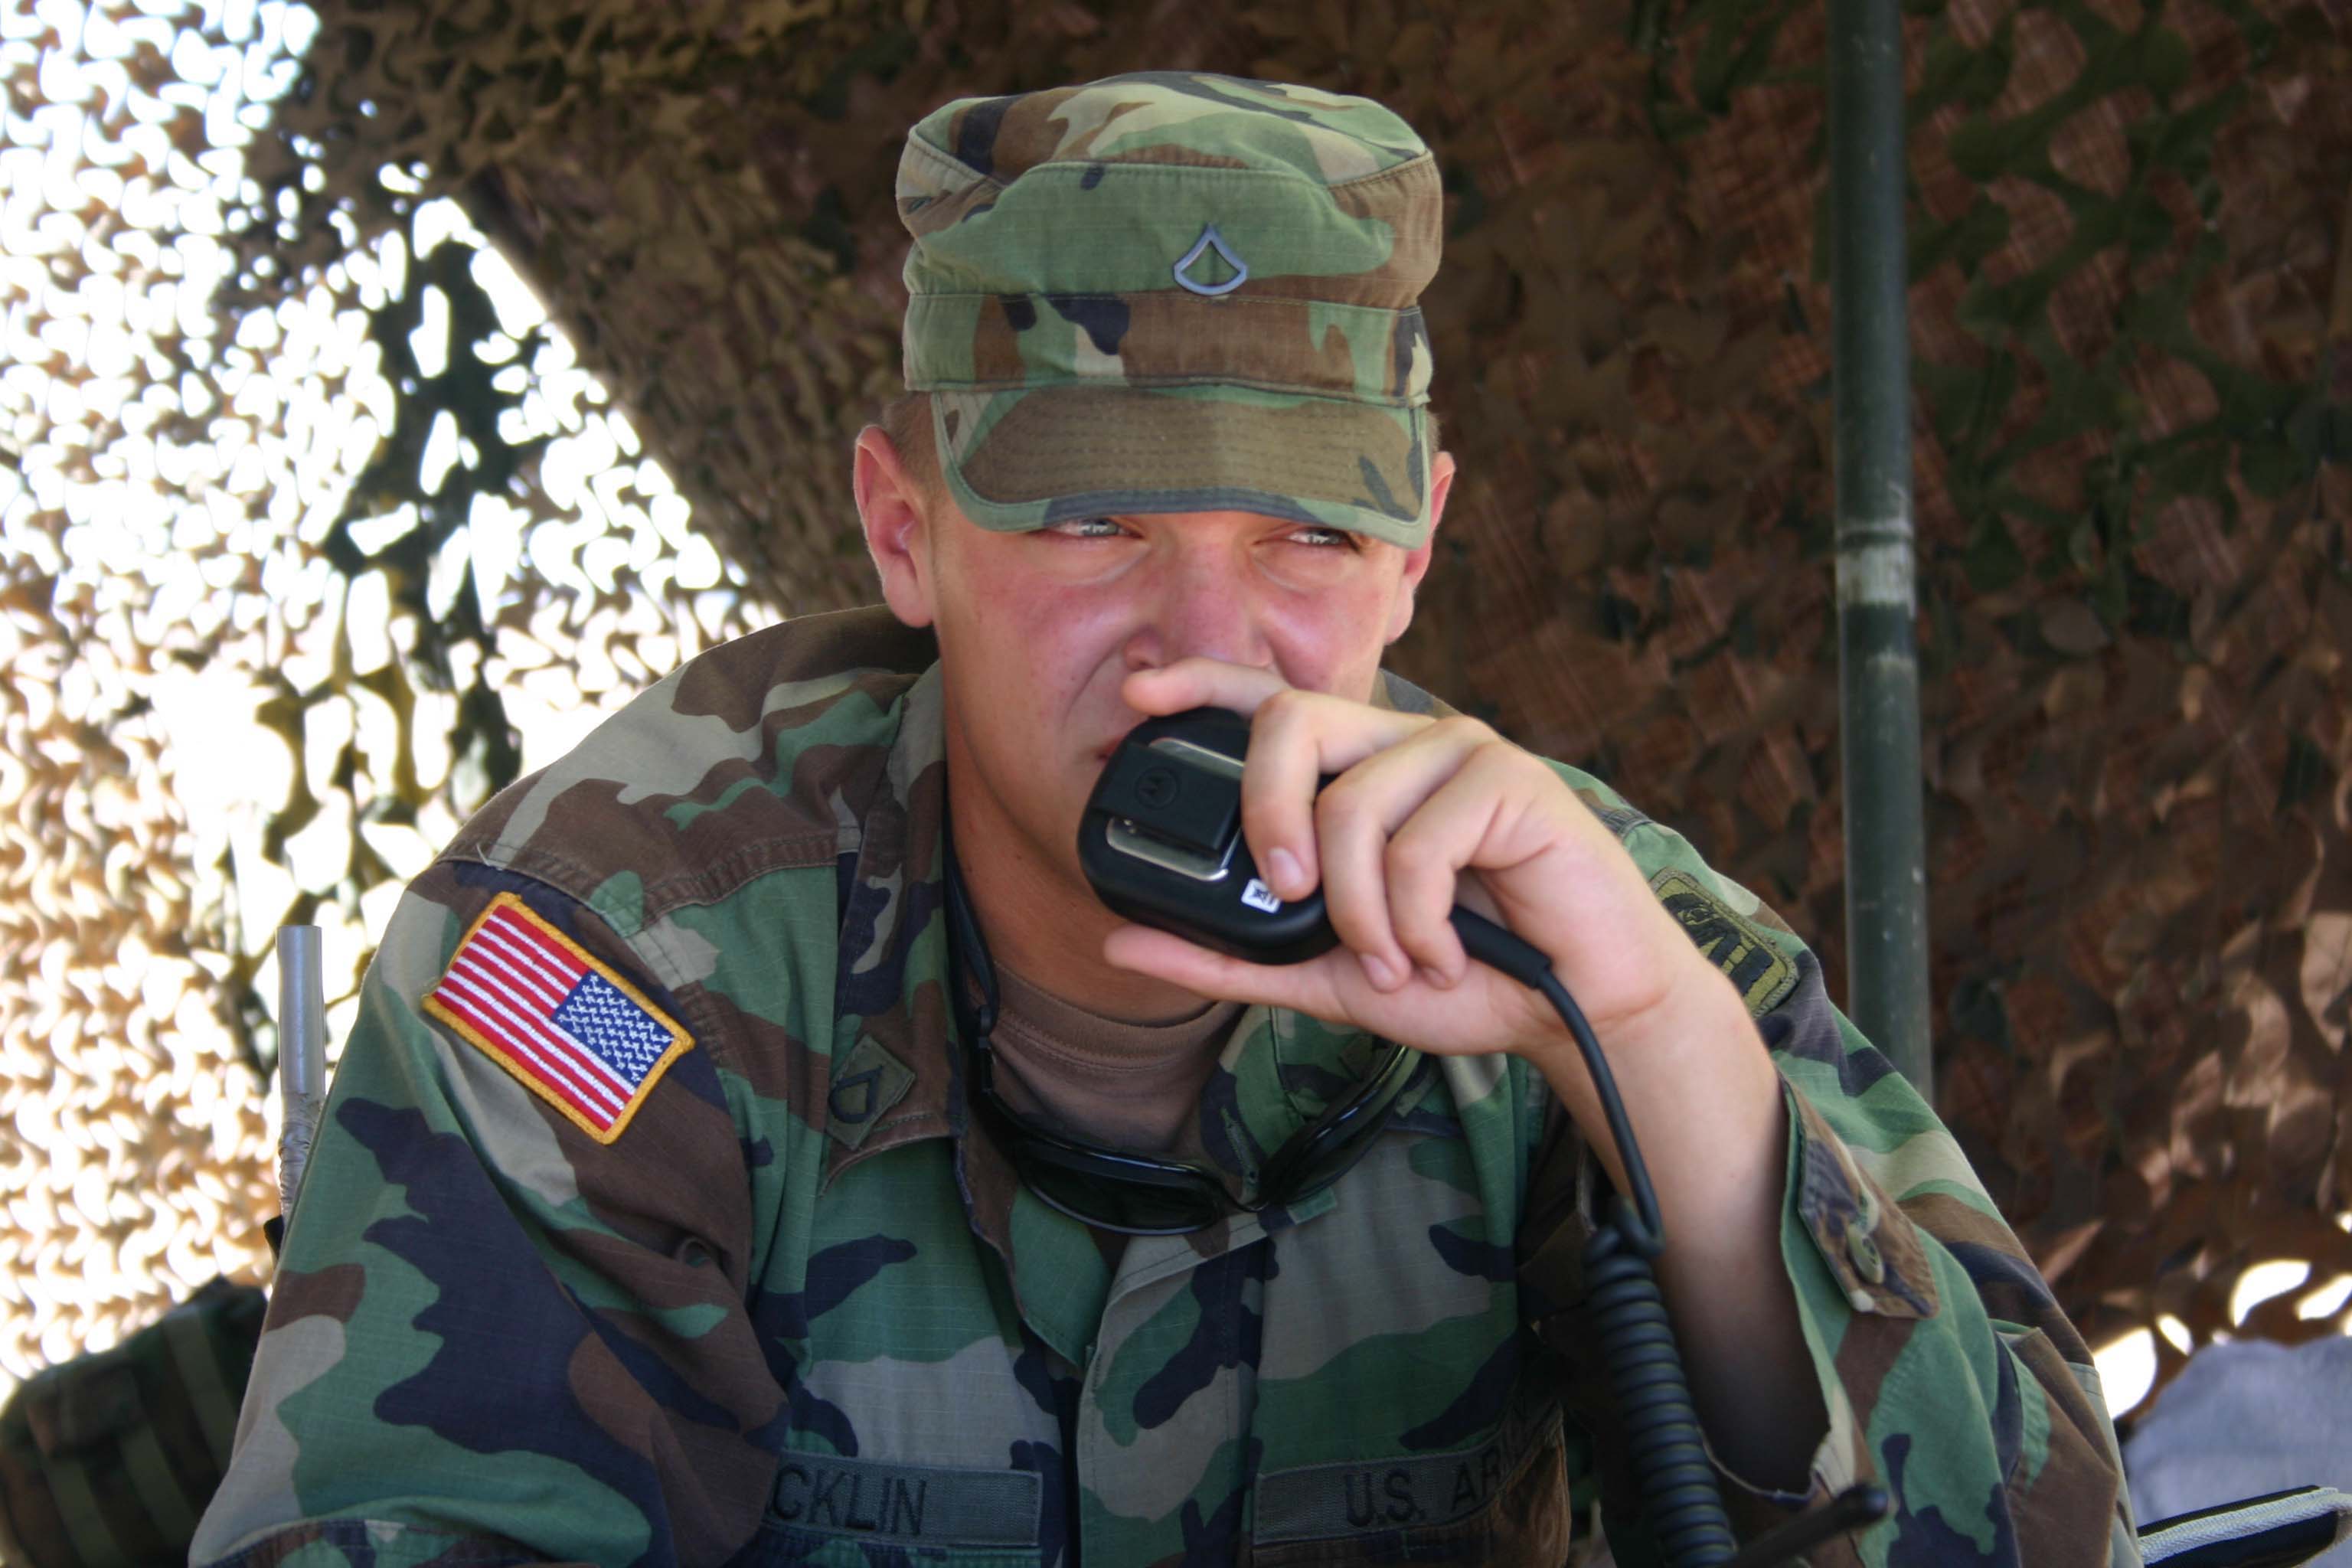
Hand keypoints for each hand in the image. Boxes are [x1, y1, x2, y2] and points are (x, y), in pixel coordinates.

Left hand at [1098, 659, 1741, 1089]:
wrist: (1578, 1010)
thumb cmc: (1466, 979)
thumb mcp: (1328, 977)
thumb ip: (1228, 959)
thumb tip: (1120, 942)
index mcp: (1358, 771)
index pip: (1271, 701)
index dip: (1203, 682)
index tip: (1138, 689)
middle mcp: (1402, 743)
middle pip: (1291, 719)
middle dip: (1266, 813)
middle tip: (1287, 894)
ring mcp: (1458, 750)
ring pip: (1351, 806)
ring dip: (1362, 914)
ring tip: (1398, 965)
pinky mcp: (1510, 778)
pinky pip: (1420, 842)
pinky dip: (1417, 923)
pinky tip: (1443, 956)